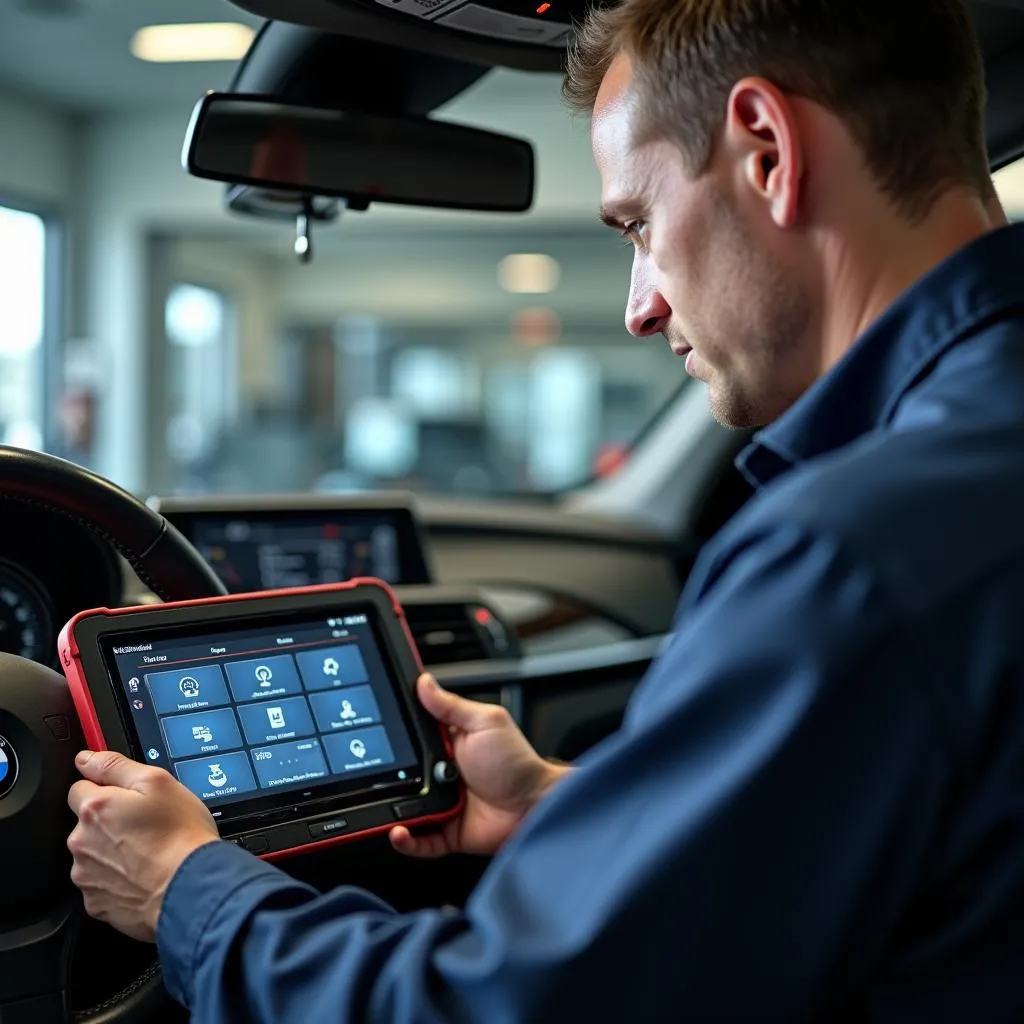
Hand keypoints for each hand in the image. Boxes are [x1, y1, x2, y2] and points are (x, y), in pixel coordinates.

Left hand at [67, 751, 219, 941]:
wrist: (188, 887)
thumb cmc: (180, 836)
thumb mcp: (158, 781)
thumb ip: (116, 766)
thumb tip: (87, 758)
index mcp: (95, 808)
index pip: (81, 786)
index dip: (107, 789)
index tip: (128, 797)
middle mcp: (82, 842)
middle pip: (87, 823)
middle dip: (110, 821)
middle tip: (146, 824)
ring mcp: (87, 875)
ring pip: (93, 853)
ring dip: (112, 851)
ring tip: (149, 851)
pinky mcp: (96, 902)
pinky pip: (101, 883)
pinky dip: (117, 878)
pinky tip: (143, 873)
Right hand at [390, 674, 569, 858]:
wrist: (536, 804)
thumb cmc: (517, 762)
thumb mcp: (484, 723)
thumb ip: (451, 705)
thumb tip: (424, 682)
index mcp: (448, 745)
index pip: (412, 739)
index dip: (394, 737)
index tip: (375, 735)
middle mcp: (440, 775)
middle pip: (402, 775)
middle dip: (388, 776)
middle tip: (378, 774)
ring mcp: (442, 804)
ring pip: (404, 808)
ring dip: (391, 809)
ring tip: (381, 803)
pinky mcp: (447, 832)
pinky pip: (418, 840)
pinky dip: (405, 841)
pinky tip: (397, 832)